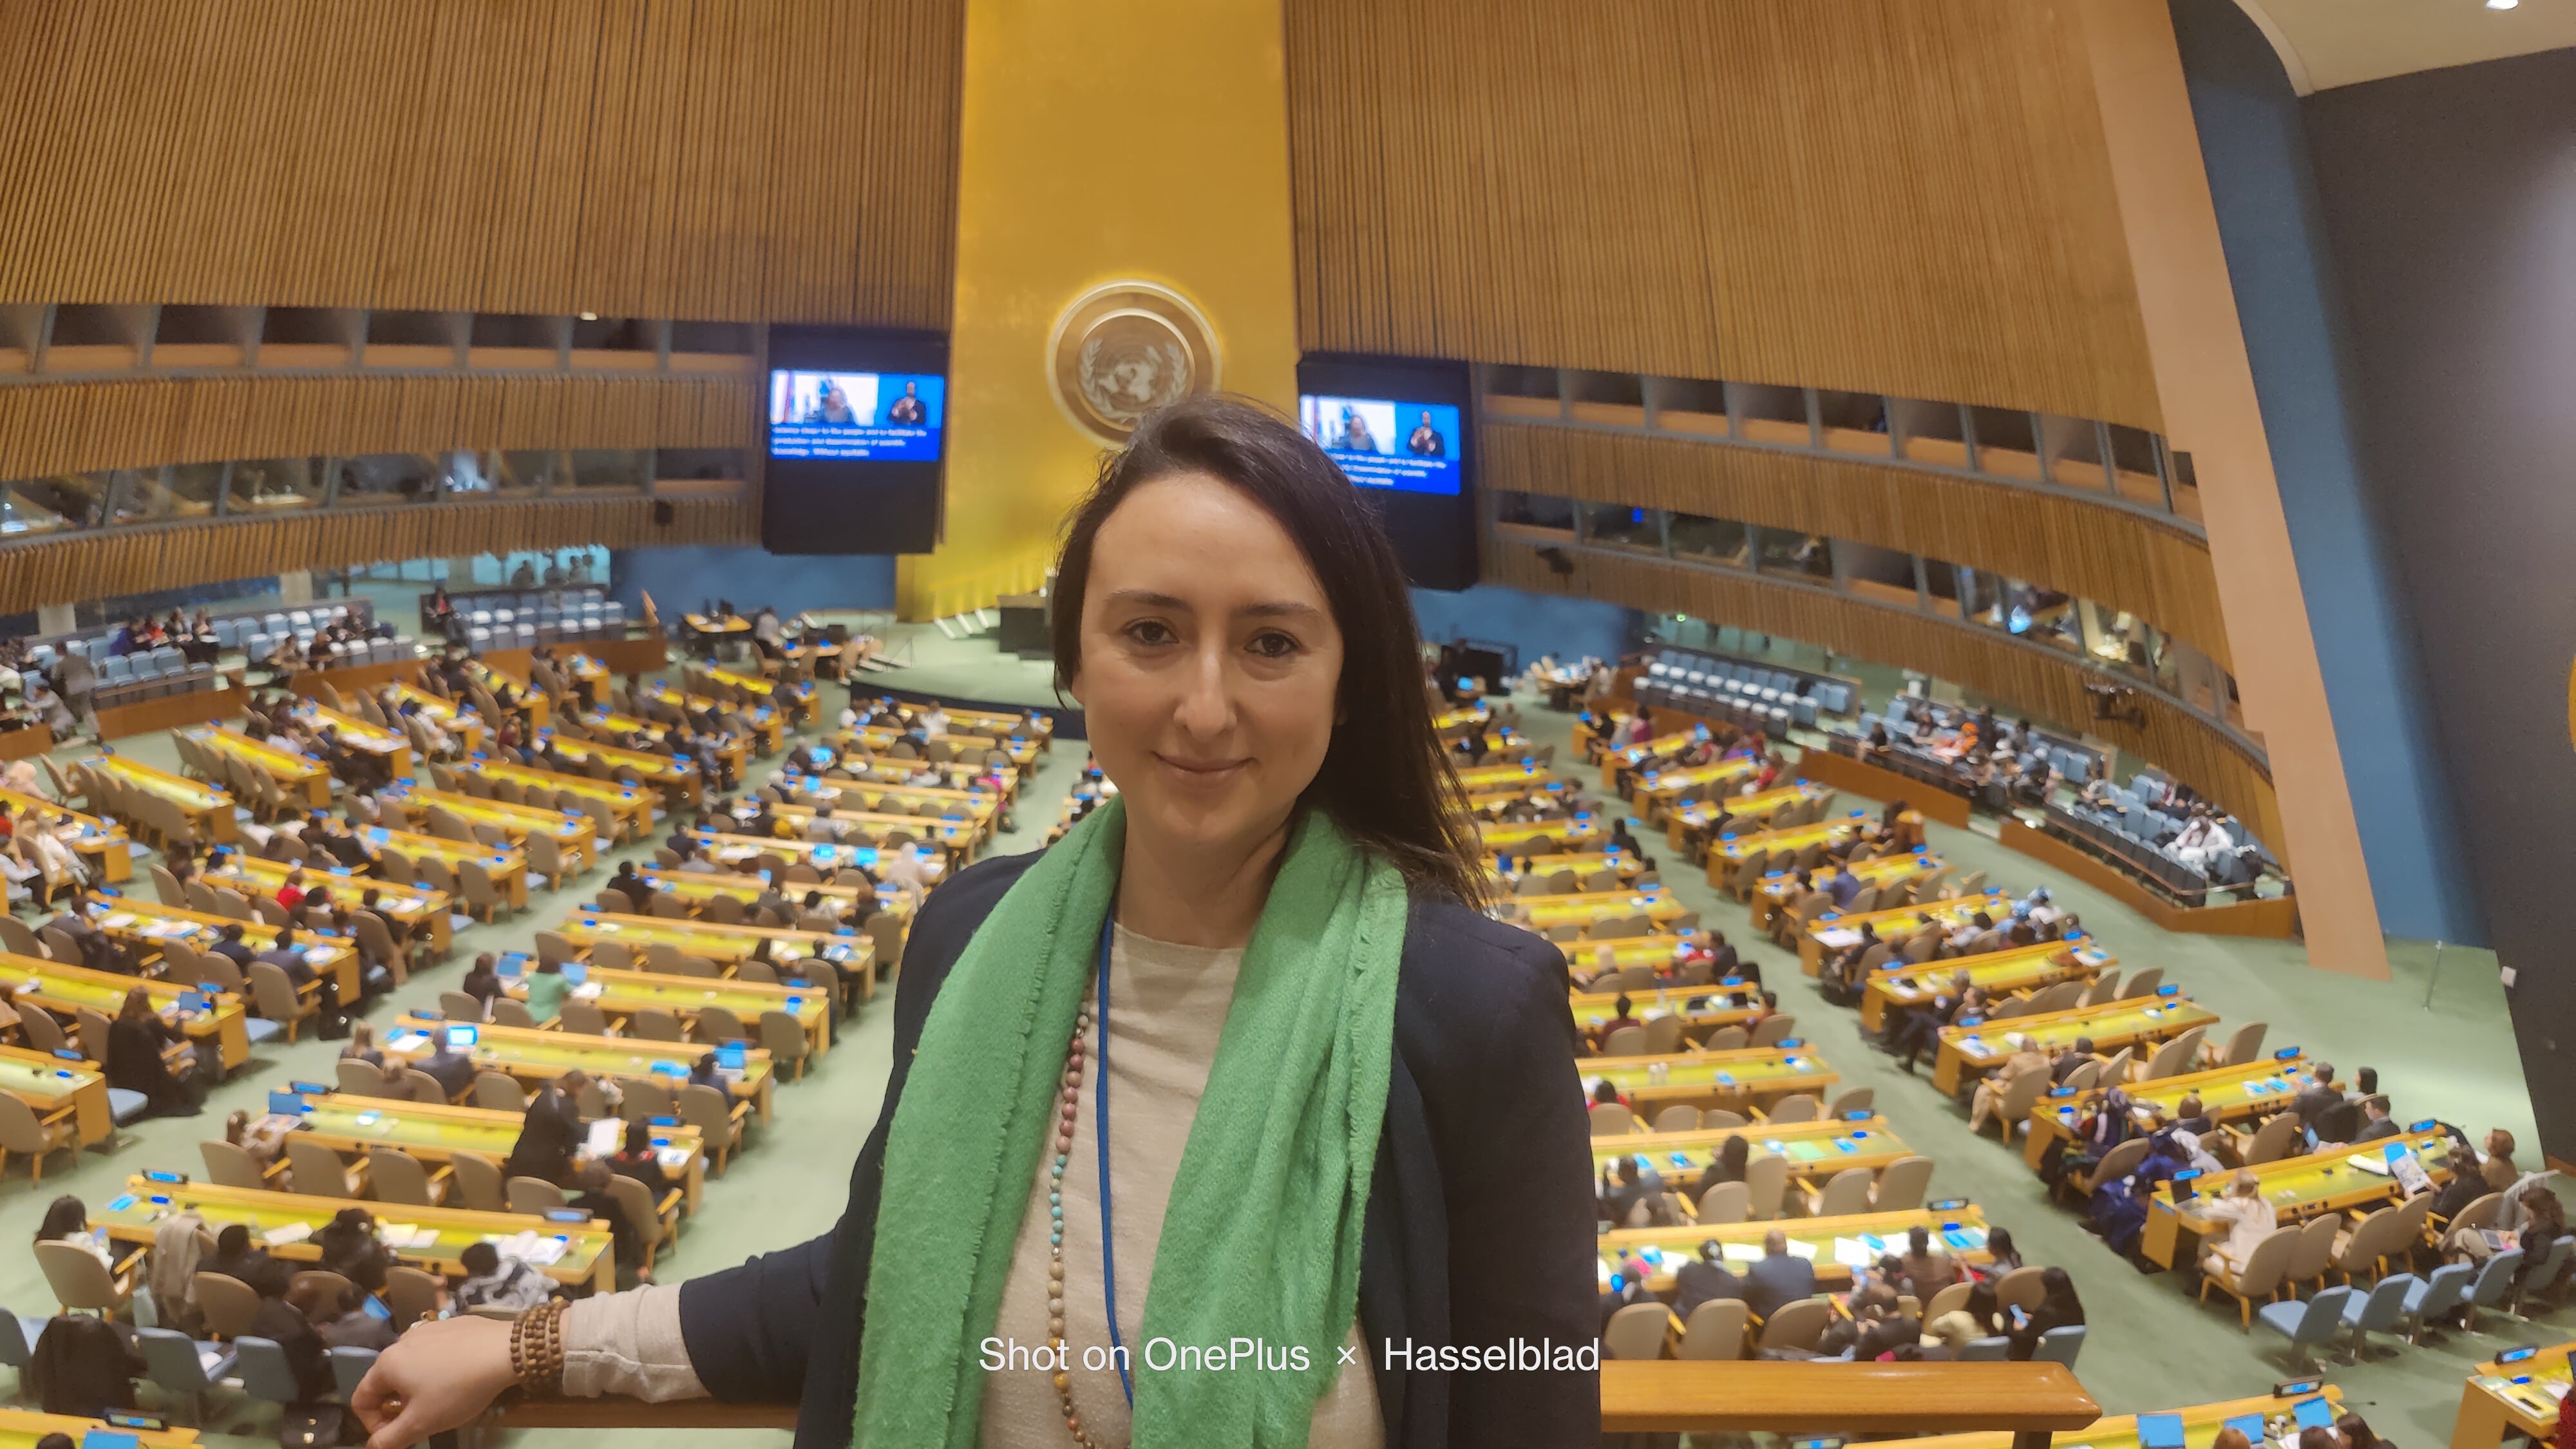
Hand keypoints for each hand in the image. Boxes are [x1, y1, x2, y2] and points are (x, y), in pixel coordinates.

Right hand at [351, 1312, 519, 1448]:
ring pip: (412, 1366)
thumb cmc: (457, 1389)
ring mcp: (430, 1328)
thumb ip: (390, 1439)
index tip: (398, 1435)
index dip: (373, 1424)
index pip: (361, 1399)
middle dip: (399, 1406)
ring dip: (419, 1388)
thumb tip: (373, 1445)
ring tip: (444, 1398)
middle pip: (387, 1382)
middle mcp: (403, 1340)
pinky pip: (436, 1352)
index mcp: (387, 1363)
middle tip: (424, 1419)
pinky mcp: (454, 1324)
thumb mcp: (421, 1423)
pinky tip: (462, 1376)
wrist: (506, 1350)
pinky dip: (440, 1369)